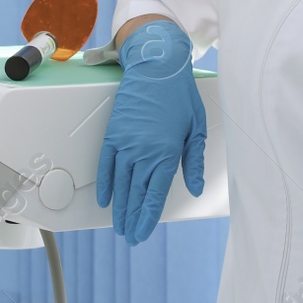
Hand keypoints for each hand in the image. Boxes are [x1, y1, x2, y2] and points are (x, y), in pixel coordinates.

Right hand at [95, 19, 206, 245]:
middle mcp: (144, 152)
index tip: (143, 232)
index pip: (154, 195)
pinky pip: (105, 164)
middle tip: (130, 236)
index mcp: (166, 153)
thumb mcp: (196, 128)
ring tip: (118, 224)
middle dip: (132, 218)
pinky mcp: (113, 133)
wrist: (156, 66)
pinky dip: (105, 183)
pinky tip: (106, 198)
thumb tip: (194, 187)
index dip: (147, 217)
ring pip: (120, 184)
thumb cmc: (179, 94)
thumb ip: (194, 162)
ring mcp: (126, 143)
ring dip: (119, 207)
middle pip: (136, 194)